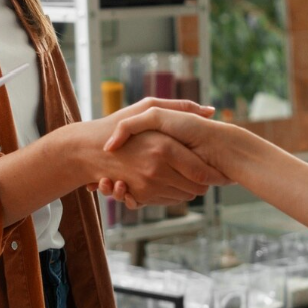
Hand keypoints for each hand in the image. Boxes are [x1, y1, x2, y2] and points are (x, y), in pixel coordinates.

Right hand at [96, 107, 236, 208]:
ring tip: (188, 175)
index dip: (214, 174)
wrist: (87, 149)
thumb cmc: (119, 123)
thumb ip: (181, 107)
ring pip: (183, 196)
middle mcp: (156, 170)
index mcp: (164, 148)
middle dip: (205, 183)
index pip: (201, 172)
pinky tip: (170, 180)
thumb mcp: (149, 108)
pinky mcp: (139, 196)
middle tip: (207, 173)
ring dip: (189, 189)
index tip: (220, 170)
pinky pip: (167, 201)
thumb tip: (210, 110)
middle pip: (196, 188)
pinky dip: (172, 194)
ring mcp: (146, 185)